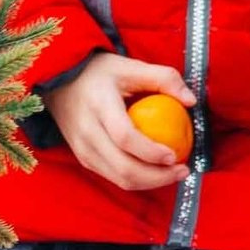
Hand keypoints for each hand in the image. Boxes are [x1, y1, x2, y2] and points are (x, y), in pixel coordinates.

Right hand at [44, 52, 194, 191]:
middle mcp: (87, 132)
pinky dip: (136, 180)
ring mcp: (82, 149)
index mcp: (99, 106)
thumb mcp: (131, 66)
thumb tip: (191, 100)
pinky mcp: (83, 158)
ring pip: (118, 178)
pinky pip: (111, 176)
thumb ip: (164, 78)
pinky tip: (155, 171)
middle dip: (157, 176)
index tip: (174, 155)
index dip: (151, 152)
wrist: (58, 82)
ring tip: (174, 173)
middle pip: (123, 167)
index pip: (125, 137)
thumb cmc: (99, 73)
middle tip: (182, 170)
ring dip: (149, 182)